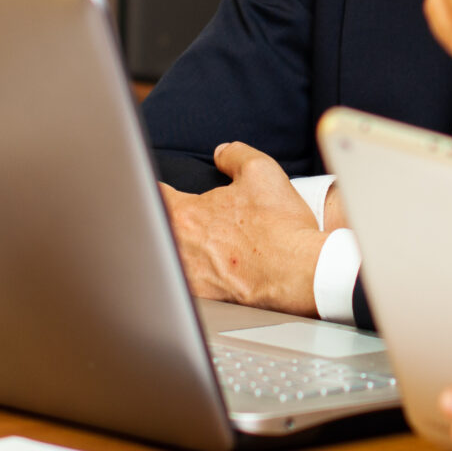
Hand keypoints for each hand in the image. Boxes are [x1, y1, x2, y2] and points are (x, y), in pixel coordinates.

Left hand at [156, 142, 326, 315]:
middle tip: (179, 218)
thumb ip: (235, 155)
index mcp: (186, 213)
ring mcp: (189, 275)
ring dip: (177, 249)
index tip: (154, 188)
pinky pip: (185, 284)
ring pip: (168, 258)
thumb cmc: (281, 226)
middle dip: (165, 221)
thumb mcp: (261, 172)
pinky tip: (209, 271)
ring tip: (200, 246)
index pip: (153, 196)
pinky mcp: (203, 298)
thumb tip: (221, 153)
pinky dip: (190, 275)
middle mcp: (180, 246)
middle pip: (156, 230)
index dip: (153, 189)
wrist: (298, 273)